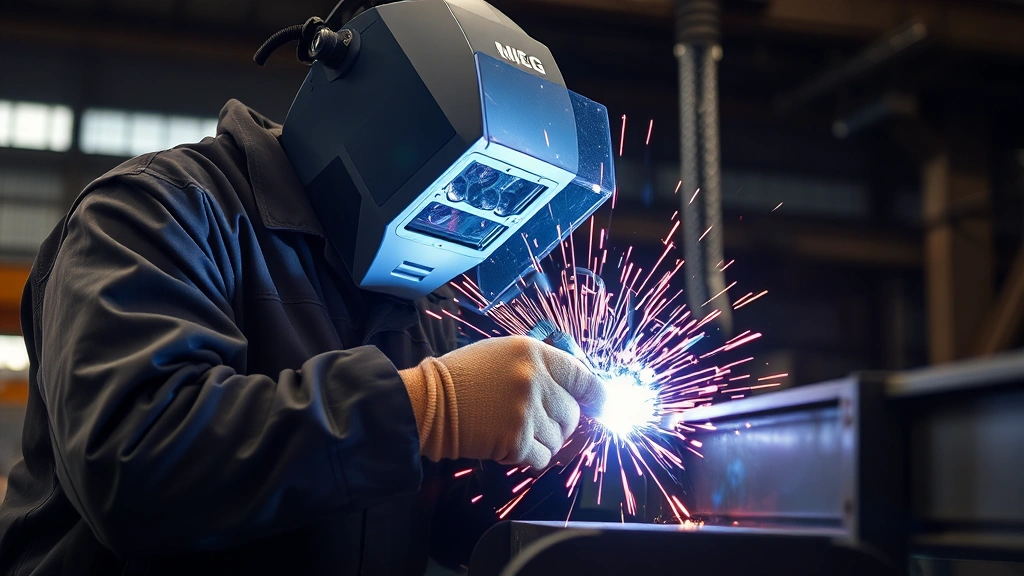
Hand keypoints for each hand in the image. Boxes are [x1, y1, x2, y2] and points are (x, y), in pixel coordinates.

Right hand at [401, 335, 604, 468]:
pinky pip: (542, 458)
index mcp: (533, 353)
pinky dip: (529, 457)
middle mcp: (534, 379)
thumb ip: (539, 367)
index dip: (597, 395)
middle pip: (573, 413)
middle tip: (533, 421)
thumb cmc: (462, 378)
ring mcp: (526, 411)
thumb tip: (577, 390)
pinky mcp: (516, 440)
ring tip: (513, 429)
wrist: (429, 402)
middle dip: (559, 423)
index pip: (583, 375)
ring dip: (542, 441)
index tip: (602, 406)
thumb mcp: (503, 354)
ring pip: (559, 439)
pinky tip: (507, 443)